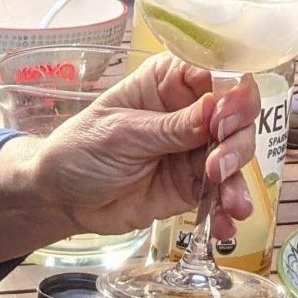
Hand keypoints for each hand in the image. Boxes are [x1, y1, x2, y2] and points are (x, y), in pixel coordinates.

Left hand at [24, 56, 259, 240]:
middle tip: (218, 167)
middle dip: (236, 141)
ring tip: (230, 204)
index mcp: (171, 81)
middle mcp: (192, 110)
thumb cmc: (81, 149)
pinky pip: (221, 193)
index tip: (225, 118)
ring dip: (238, 179)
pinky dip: (228, 208)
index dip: (231, 93)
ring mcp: (195, 149)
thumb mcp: (123, 134)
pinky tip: (227, 223)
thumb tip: (217, 108)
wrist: (60, 199)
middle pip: (236, 115)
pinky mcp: (193, 184)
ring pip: (236, 154)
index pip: (217, 74)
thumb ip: (172, 127)